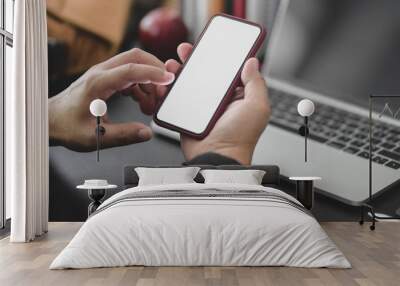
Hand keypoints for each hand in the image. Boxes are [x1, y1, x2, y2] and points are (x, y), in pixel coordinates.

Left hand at [49, 48, 174, 151]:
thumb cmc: (67, 126)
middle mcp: (101, 73)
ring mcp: (103, 74)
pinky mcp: (105, 79)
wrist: (50, 120)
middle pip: (135, 57)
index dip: (153, 73)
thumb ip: (124, 135)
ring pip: (134, 65)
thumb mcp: (96, 136)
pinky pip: (129, 75)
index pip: (131, 70)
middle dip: (156, 70)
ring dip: (148, 82)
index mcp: (98, 83)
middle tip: (165, 90)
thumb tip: (146, 132)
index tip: (169, 79)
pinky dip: (141, 86)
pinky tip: (141, 103)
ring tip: (151, 105)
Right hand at [165, 43, 270, 163]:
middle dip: (196, 60)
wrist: (217, 158)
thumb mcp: (257, 107)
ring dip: (181, 72)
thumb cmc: (240, 138)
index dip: (220, 57)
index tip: (211, 46)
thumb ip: (256, 83)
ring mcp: (202, 109)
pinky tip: (167, 82)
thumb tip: (252, 62)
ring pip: (190, 85)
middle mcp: (220, 101)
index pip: (228, 71)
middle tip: (187, 50)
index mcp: (238, 97)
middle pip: (206, 75)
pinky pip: (178, 100)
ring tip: (174, 64)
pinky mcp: (188, 116)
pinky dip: (170, 90)